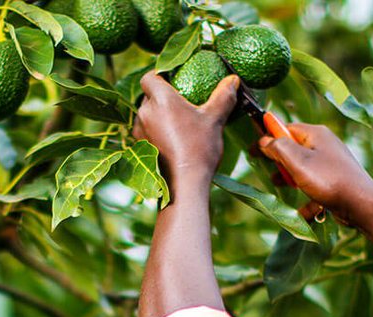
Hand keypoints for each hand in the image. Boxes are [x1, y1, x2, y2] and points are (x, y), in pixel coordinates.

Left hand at [133, 72, 239, 187]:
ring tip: (179, 125)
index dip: (159, 76)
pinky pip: (147, 133)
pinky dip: (157, 133)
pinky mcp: (141, 148)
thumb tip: (233, 80)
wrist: (185, 183)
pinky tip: (173, 141)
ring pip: (147, 116)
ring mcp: (140, 131)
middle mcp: (145, 112)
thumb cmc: (199, 148)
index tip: (173, 82)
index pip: (149, 77)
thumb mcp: (215, 119)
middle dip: (163, 98)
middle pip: (149, 97)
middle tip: (182, 105)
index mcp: (161, 99)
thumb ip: (223, 97)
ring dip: (159, 117)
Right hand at [258, 123, 372, 226]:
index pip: (286, 128)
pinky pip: (315, 187)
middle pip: (294, 148)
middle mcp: (325, 145)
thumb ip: (277, 148)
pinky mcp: (336, 182)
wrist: (362, 204)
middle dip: (279, 161)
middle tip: (270, 171)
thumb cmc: (329, 180)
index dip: (268, 137)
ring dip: (290, 179)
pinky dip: (307, 198)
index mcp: (316, 134)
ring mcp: (332, 164)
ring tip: (280, 187)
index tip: (253, 150)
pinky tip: (301, 211)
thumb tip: (265, 140)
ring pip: (303, 168)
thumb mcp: (297, 161)